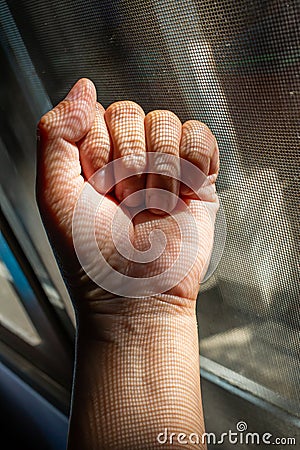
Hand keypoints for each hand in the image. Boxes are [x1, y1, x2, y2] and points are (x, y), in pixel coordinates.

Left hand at [37, 78, 218, 307]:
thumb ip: (56, 135)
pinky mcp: (199, 176)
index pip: (95, 113)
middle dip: (126, 162)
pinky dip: (192, 164)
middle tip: (126, 202)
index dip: (97, 150)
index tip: (98, 189)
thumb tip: (84, 86)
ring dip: (159, 170)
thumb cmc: (93, 255)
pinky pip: (200, 135)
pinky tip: (182, 195)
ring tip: (154, 205)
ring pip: (166, 121)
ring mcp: (165, 163)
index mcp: (92, 156)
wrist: (138, 295)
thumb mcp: (55, 194)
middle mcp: (128, 155)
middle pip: (131, 112)